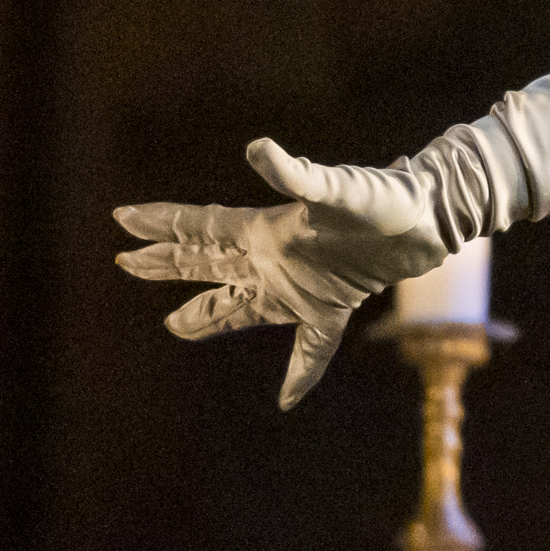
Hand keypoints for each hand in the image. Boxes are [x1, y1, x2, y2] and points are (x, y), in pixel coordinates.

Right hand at [114, 138, 447, 408]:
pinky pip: (310, 348)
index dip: (161, 224)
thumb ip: (295, 174)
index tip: (121, 218)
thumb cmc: (382, 198)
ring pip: (240, 306)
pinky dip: (300, 373)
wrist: (428, 218)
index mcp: (265, 230)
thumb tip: (258, 149)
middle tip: (125, 263)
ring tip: (175, 327)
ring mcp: (300, 285)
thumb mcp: (336, 187)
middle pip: (206, 263)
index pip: (201, 228)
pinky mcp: (333, 306)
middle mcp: (273, 258)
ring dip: (207, 316)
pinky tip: (288, 401)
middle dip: (165, 264)